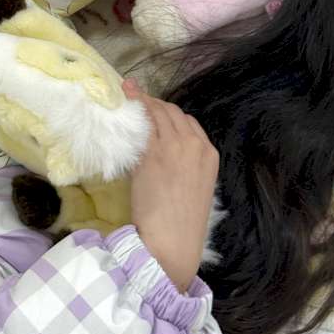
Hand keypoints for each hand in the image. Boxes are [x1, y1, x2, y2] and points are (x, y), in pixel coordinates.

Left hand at [122, 78, 218, 292]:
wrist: (173, 241)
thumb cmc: (182, 222)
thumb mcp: (193, 186)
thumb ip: (182, 163)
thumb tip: (159, 150)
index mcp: (209, 154)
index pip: (188, 122)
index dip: (169, 113)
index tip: (155, 108)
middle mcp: (194, 145)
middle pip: (172, 112)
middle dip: (154, 102)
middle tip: (136, 95)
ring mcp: (173, 146)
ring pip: (157, 112)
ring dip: (142, 100)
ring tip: (127, 92)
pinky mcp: (152, 152)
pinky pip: (142, 123)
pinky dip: (133, 109)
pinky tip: (124, 101)